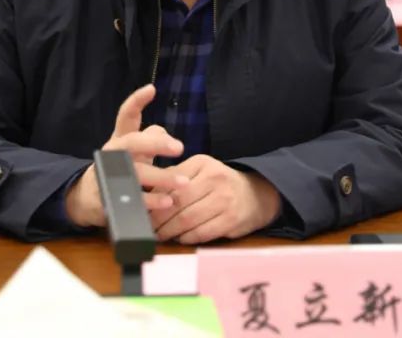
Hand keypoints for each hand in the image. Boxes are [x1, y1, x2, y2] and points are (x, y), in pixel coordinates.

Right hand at [64, 84, 189, 227]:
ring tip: (183, 183)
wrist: (87, 198)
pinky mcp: (109, 197)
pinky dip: (151, 200)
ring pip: (134, 172)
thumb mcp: (132, 151)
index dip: (136, 101)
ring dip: (160, 177)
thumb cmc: (119, 168)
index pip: (126, 116)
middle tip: (179, 148)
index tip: (151, 89)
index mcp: (120, 139)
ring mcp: (109, 175)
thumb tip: (165, 132)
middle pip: (131, 143)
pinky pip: (133, 198)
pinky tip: (168, 201)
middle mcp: (113, 153)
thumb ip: (149, 138)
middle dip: (155, 144)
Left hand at [150, 155, 281, 244]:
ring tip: (160, 236)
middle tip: (148, 228)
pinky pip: (201, 233)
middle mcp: (214, 178)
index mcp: (202, 163)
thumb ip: (175, 178)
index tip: (142, 211)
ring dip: (169, 232)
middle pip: (177, 202)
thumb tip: (146, 194)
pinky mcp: (231, 219)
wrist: (258, 194)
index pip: (170, 182)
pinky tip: (180, 238)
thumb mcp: (201, 171)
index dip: (153, 199)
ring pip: (187, 220)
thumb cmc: (220, 184)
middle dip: (158, 219)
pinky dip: (187, 238)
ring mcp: (225, 199)